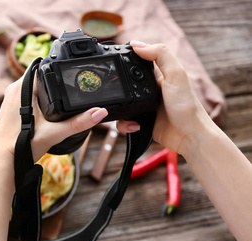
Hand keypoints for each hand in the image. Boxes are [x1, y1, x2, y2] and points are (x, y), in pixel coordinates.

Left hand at [0, 76, 107, 161]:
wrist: (1, 160)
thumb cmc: (21, 146)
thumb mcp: (55, 133)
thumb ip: (79, 123)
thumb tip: (99, 112)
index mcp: (22, 88)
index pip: (43, 67)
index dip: (58, 70)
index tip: (71, 75)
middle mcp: (13, 89)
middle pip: (39, 77)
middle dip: (54, 83)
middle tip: (70, 91)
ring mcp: (9, 99)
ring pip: (32, 87)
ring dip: (45, 93)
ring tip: (58, 103)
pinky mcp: (9, 108)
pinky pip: (25, 97)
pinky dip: (36, 101)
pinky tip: (44, 113)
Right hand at [117, 42, 210, 156]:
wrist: (189, 135)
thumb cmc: (187, 105)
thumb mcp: (176, 74)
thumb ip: (159, 55)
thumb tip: (137, 44)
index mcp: (157, 77)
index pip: (135, 65)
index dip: (124, 63)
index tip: (113, 64)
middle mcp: (148, 92)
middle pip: (123, 87)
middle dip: (116, 92)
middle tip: (113, 94)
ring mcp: (143, 109)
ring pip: (120, 107)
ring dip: (119, 113)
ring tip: (129, 116)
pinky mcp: (140, 123)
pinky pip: (123, 123)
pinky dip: (125, 125)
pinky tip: (135, 125)